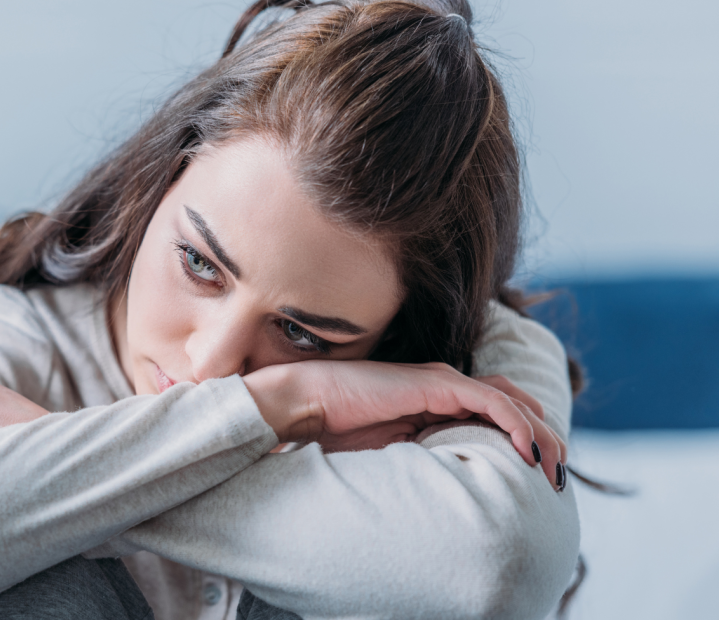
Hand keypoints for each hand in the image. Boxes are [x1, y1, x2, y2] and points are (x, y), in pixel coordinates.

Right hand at [242, 361, 566, 489]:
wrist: (308, 403)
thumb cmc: (338, 429)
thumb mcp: (395, 451)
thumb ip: (427, 456)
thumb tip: (454, 488)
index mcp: (437, 400)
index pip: (497, 411)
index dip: (526, 437)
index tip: (542, 473)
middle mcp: (446, 385)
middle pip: (513, 402)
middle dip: (545, 436)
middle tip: (561, 472)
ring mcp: (442, 380)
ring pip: (511, 400)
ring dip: (540, 432)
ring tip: (555, 464)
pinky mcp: (437, 383)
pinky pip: (491, 400)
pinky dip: (516, 423)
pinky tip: (528, 448)